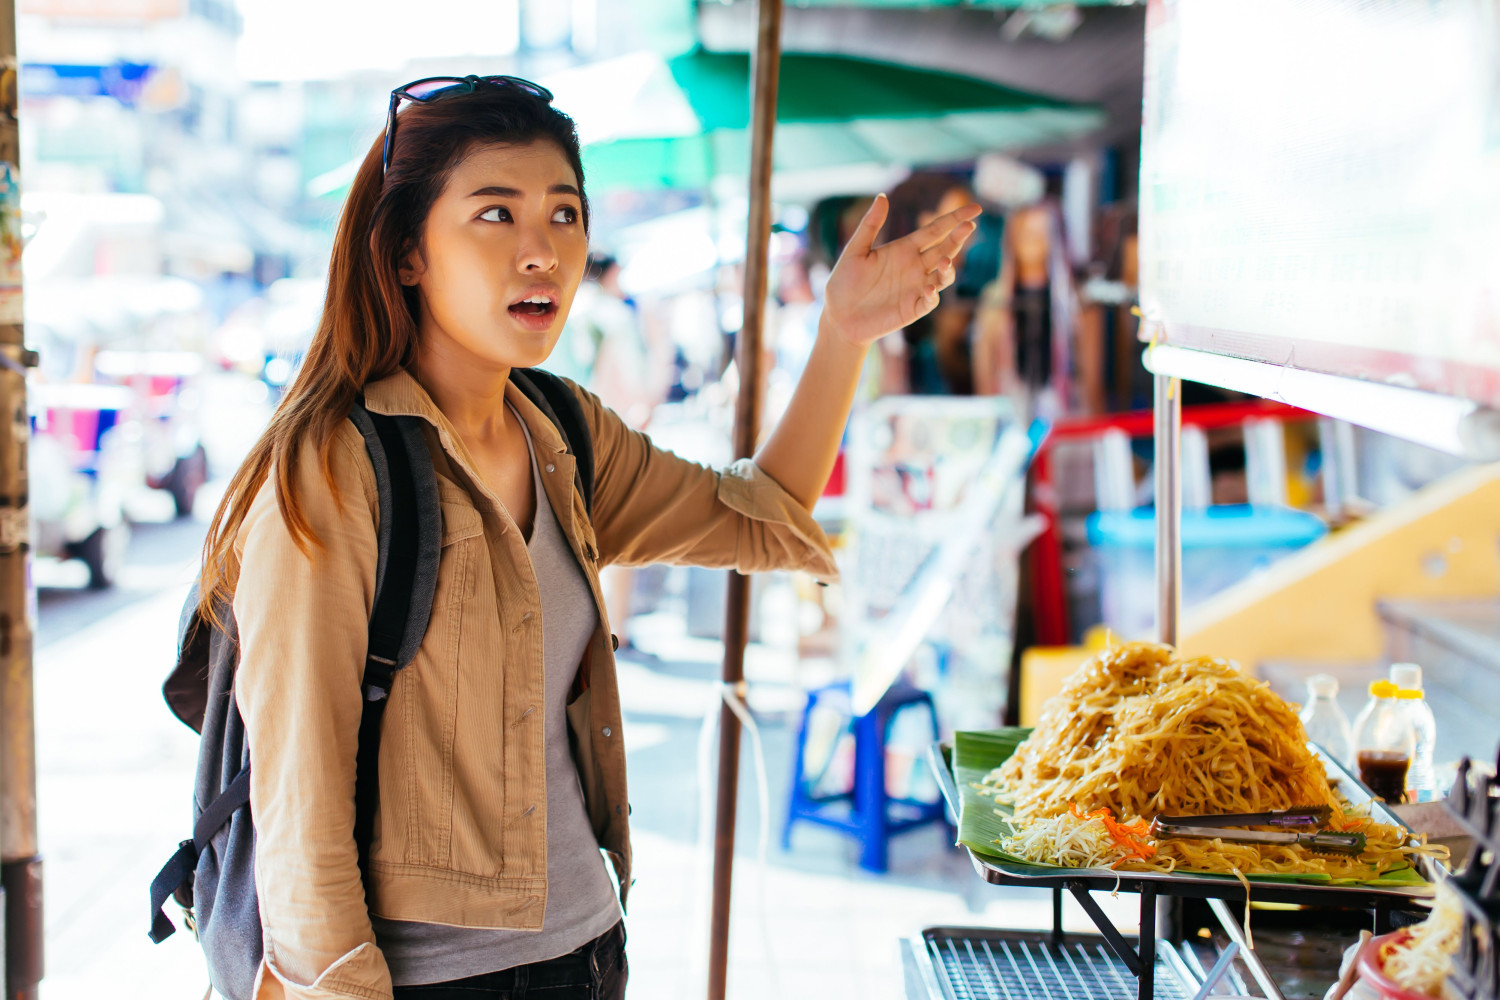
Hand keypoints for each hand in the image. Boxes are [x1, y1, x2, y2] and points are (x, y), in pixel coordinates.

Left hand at [820, 194, 981, 348]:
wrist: (838, 317)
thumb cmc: (844, 282)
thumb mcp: (855, 250)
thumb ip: (870, 225)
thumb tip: (882, 197)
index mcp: (904, 248)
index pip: (936, 230)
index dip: (955, 219)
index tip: (975, 209)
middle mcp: (915, 266)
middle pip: (945, 249)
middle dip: (958, 238)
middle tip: (969, 226)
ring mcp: (916, 288)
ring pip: (943, 275)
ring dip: (948, 268)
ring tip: (945, 262)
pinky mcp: (913, 308)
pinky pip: (930, 300)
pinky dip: (933, 294)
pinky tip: (929, 288)